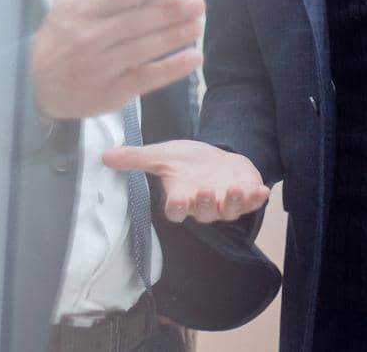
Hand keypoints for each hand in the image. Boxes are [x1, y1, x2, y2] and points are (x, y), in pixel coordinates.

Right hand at [32, 0, 203, 118]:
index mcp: (81, 8)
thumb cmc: (63, 25)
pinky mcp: (113, 92)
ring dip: (175, 37)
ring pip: (144, 50)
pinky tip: (194, 57)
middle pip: (136, 24)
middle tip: (199, 3)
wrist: (36, 82)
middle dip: (170, 13)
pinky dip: (172, 69)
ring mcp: (101, 67)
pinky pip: (147, 79)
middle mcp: (89, 38)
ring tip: (198, 24)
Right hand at [103, 139, 268, 222]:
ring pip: (229, 211)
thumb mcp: (161, 154)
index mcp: (181, 197)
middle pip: (204, 213)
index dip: (177, 208)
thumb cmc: (186, 161)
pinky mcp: (245, 195)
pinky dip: (257, 198)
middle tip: (205, 190)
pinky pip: (251, 202)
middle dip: (205, 204)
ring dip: (234, 202)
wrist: (214, 158)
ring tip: (236, 189)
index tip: (176, 201)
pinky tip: (263, 189)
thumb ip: (135, 158)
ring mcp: (225, 202)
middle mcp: (203, 204)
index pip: (177, 211)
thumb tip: (104, 155)